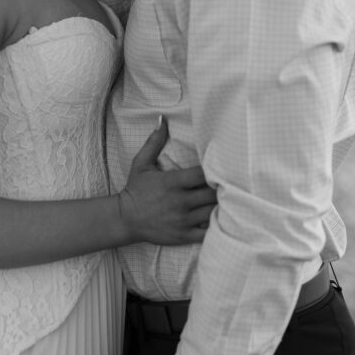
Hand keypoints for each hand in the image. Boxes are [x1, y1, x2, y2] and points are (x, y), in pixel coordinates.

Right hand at [118, 118, 216, 245]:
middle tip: (229, 183)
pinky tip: (220, 219)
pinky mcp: (183, 235)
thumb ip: (154, 141)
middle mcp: (180, 201)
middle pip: (212, 194)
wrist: (125, 218)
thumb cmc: (135, 189)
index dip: (215, 170)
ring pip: (213, 212)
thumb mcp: (141, 163)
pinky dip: (216, 226)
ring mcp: (183, 220)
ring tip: (228, 199)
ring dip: (221, 206)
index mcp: (173, 182)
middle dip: (222, 188)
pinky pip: (207, 233)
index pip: (203, 174)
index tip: (220, 167)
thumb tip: (161, 119)